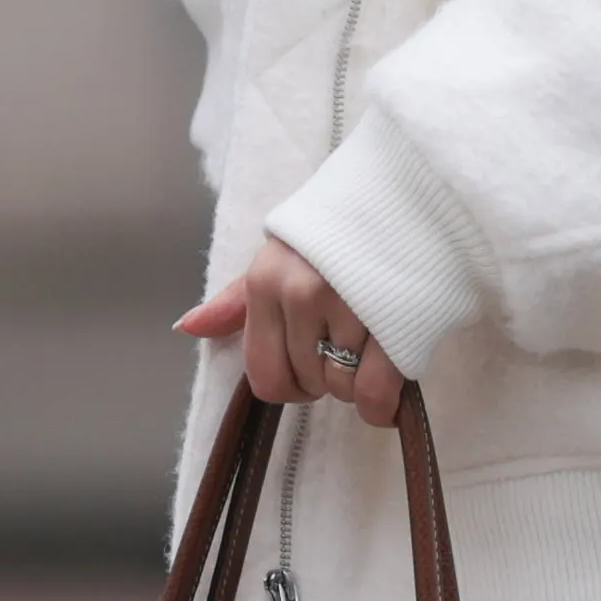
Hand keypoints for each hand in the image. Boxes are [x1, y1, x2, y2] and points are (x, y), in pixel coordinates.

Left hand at [179, 233, 410, 425]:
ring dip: (361, 382)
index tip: (310, 368)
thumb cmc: (340, 231)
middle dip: (329, 377)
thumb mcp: (280, 255)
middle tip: (351, 345)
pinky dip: (383, 406)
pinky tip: (390, 393)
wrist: (412, 194)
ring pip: (344, 388)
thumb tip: (188, 327)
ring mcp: (348, 305)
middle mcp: (300, 293)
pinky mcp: (393, 320)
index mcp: (265, 281)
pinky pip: (375, 393)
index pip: (264, 374)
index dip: (290, 385)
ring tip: (375, 346)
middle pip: (308, 383)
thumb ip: (237, 300)